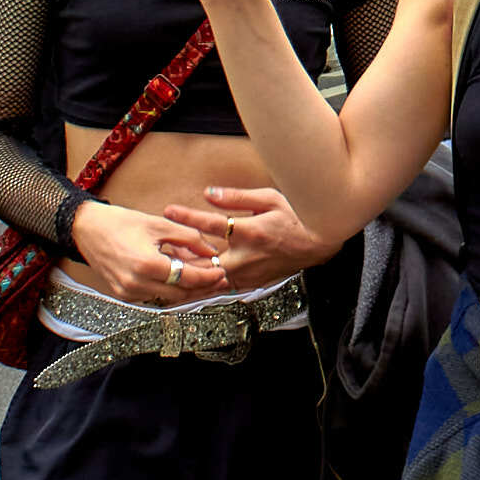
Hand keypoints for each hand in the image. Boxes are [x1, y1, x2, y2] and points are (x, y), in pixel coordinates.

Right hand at [71, 197, 225, 306]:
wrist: (87, 229)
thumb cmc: (121, 223)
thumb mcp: (160, 225)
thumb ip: (189, 238)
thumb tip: (211, 251)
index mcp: (146, 264)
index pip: (187, 278)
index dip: (208, 277)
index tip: (222, 272)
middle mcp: (136, 284)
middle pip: (180, 293)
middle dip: (202, 286)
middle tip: (220, 278)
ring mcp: (128, 293)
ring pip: (169, 297)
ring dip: (187, 288)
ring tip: (203, 276)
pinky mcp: (124, 295)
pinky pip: (155, 296)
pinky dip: (170, 288)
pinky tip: (180, 278)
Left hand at [169, 184, 328, 292]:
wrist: (319, 243)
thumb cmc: (297, 216)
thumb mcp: (269, 198)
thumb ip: (236, 197)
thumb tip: (209, 193)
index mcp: (251, 232)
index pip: (212, 223)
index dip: (188, 216)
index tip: (169, 210)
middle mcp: (247, 256)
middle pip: (205, 262)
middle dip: (181, 257)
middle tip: (160, 251)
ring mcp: (249, 273)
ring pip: (212, 278)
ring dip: (191, 272)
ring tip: (168, 267)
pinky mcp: (251, 282)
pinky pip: (223, 286)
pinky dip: (206, 283)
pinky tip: (192, 279)